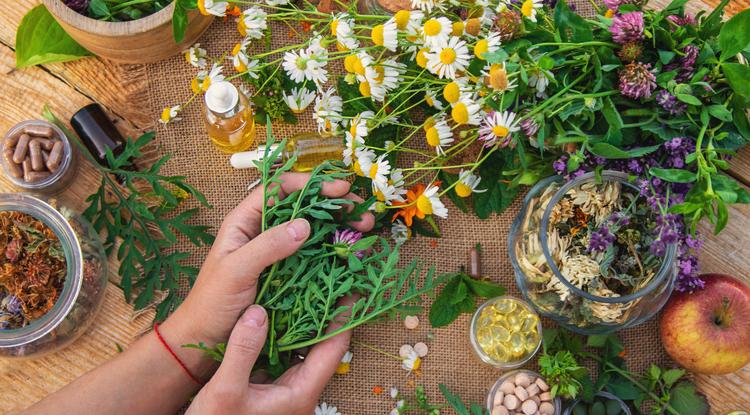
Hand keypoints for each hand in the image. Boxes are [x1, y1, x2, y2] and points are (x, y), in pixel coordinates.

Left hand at [160, 173, 372, 377]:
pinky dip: (334, 250)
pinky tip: (351, 253)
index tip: (340, 190)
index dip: (311, 184)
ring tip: (364, 229)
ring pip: (313, 230)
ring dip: (339, 226)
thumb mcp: (235, 271)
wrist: (203, 340)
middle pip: (303, 206)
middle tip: (361, 213)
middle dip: (334, 205)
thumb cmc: (211, 303)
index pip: (280, 188)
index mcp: (245, 221)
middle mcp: (264, 231)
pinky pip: (314, 255)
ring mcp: (278, 253)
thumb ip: (267, 246)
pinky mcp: (288, 273)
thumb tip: (304, 224)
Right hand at [185, 304, 348, 414]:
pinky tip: (275, 313)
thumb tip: (259, 311)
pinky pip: (284, 354)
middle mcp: (300, 391)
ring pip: (303, 350)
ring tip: (305, 288)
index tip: (351, 289)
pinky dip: (284, 333)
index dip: (344, 318)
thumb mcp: (225, 390)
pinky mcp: (270, 388)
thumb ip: (243, 350)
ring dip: (304, 321)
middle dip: (327, 314)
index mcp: (301, 393)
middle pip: (323, 347)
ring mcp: (286, 390)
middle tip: (328, 280)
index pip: (334, 349)